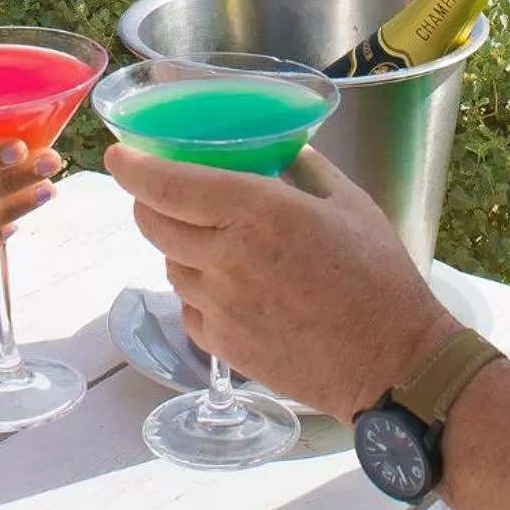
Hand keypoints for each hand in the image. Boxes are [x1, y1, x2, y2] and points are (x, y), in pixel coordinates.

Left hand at [104, 145, 454, 421]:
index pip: (169, 184)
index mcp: (259, 212)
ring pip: (169, 264)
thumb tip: (281, 147)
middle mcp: (228, 257)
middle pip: (154, 223)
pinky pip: (188, 306)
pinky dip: (196, 289)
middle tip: (158, 190)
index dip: (134, 168)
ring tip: (210, 239)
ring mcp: (220, 306)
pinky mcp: (222, 346)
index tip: (117, 156)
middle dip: (147, 202)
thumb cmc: (380, 278)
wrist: (392, 363)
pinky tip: (228, 285)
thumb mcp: (351, 204)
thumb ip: (306, 168)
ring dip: (177, 245)